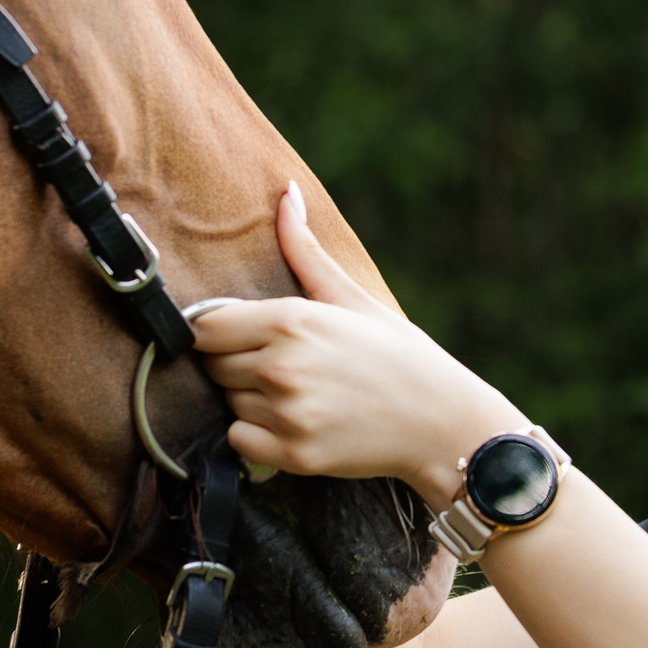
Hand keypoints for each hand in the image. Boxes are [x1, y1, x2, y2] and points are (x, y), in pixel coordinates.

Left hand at [193, 183, 524, 505]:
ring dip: (249, 399)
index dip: (214, 330)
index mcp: (291, 320)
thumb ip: (305, 250)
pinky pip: (239, 441)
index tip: (240, 335)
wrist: (443, 422)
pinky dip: (255, 435)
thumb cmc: (400, 354)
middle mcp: (281, 367)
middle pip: (212, 366)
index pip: (204, 326)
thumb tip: (286, 192)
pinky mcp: (294, 455)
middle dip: (235, 363)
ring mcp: (287, 414)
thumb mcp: (352, 297)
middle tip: (283, 365)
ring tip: (298, 393)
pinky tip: (293, 423)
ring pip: (228, 403)